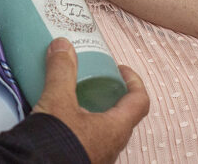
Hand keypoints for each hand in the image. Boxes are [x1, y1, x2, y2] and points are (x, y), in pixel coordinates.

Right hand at [32, 38, 148, 163]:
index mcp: (116, 129)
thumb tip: (62, 45)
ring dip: (95, 113)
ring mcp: (98, 158)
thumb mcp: (57, 101)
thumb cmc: (57, 140)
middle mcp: (112, 146)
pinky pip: (89, 141)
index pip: (140, 101)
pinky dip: (81, 127)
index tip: (120, 68)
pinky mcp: (83, 161)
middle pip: (122, 116)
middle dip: (111, 96)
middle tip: (96, 82)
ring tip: (76, 100)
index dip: (134, 81)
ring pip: (104, 131)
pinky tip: (62, 121)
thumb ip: (61, 71)